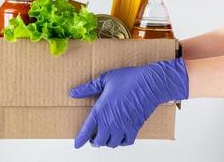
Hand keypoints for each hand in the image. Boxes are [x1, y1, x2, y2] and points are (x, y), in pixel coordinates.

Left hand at [70, 57, 188, 147]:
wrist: (150, 83)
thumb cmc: (128, 79)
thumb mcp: (104, 80)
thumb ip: (88, 88)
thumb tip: (73, 93)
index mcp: (100, 110)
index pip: (86, 130)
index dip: (80, 139)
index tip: (77, 145)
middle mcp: (110, 122)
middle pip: (99, 141)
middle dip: (94, 141)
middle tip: (93, 138)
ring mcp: (123, 126)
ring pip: (112, 143)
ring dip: (107, 142)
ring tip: (106, 137)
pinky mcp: (135, 127)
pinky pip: (127, 142)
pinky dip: (122, 142)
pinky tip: (121, 136)